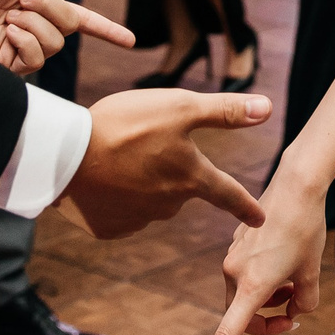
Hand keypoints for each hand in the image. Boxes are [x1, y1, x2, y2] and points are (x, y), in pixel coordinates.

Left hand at [0, 0, 133, 73]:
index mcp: (43, 7)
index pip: (83, 20)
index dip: (107, 30)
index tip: (131, 41)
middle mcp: (37, 29)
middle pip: (69, 28)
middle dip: (50, 9)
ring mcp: (24, 49)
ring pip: (54, 43)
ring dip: (33, 24)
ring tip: (8, 17)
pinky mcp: (10, 66)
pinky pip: (36, 58)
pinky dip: (23, 41)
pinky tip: (6, 33)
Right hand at [64, 88, 271, 239]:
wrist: (66, 155)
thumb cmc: (126, 125)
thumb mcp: (180, 107)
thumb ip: (224, 111)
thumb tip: (267, 108)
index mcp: (191, 178)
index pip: (229, 195)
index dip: (246, 205)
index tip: (260, 219)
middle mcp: (169, 205)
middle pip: (180, 190)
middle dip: (169, 173)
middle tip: (141, 144)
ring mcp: (138, 219)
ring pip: (149, 200)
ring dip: (140, 183)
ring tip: (116, 157)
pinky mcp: (108, 228)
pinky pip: (120, 212)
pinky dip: (115, 198)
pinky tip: (100, 179)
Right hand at [186, 176, 328, 334]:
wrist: (297, 186)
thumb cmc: (307, 230)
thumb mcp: (312, 273)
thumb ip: (304, 302)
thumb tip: (293, 311)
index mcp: (252, 286)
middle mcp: (234, 274)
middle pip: (244, 318)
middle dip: (269, 322)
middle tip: (295, 316)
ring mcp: (232, 259)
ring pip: (246, 296)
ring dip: (270, 299)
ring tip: (296, 282)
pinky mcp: (236, 246)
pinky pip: (247, 276)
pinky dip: (266, 279)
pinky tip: (287, 259)